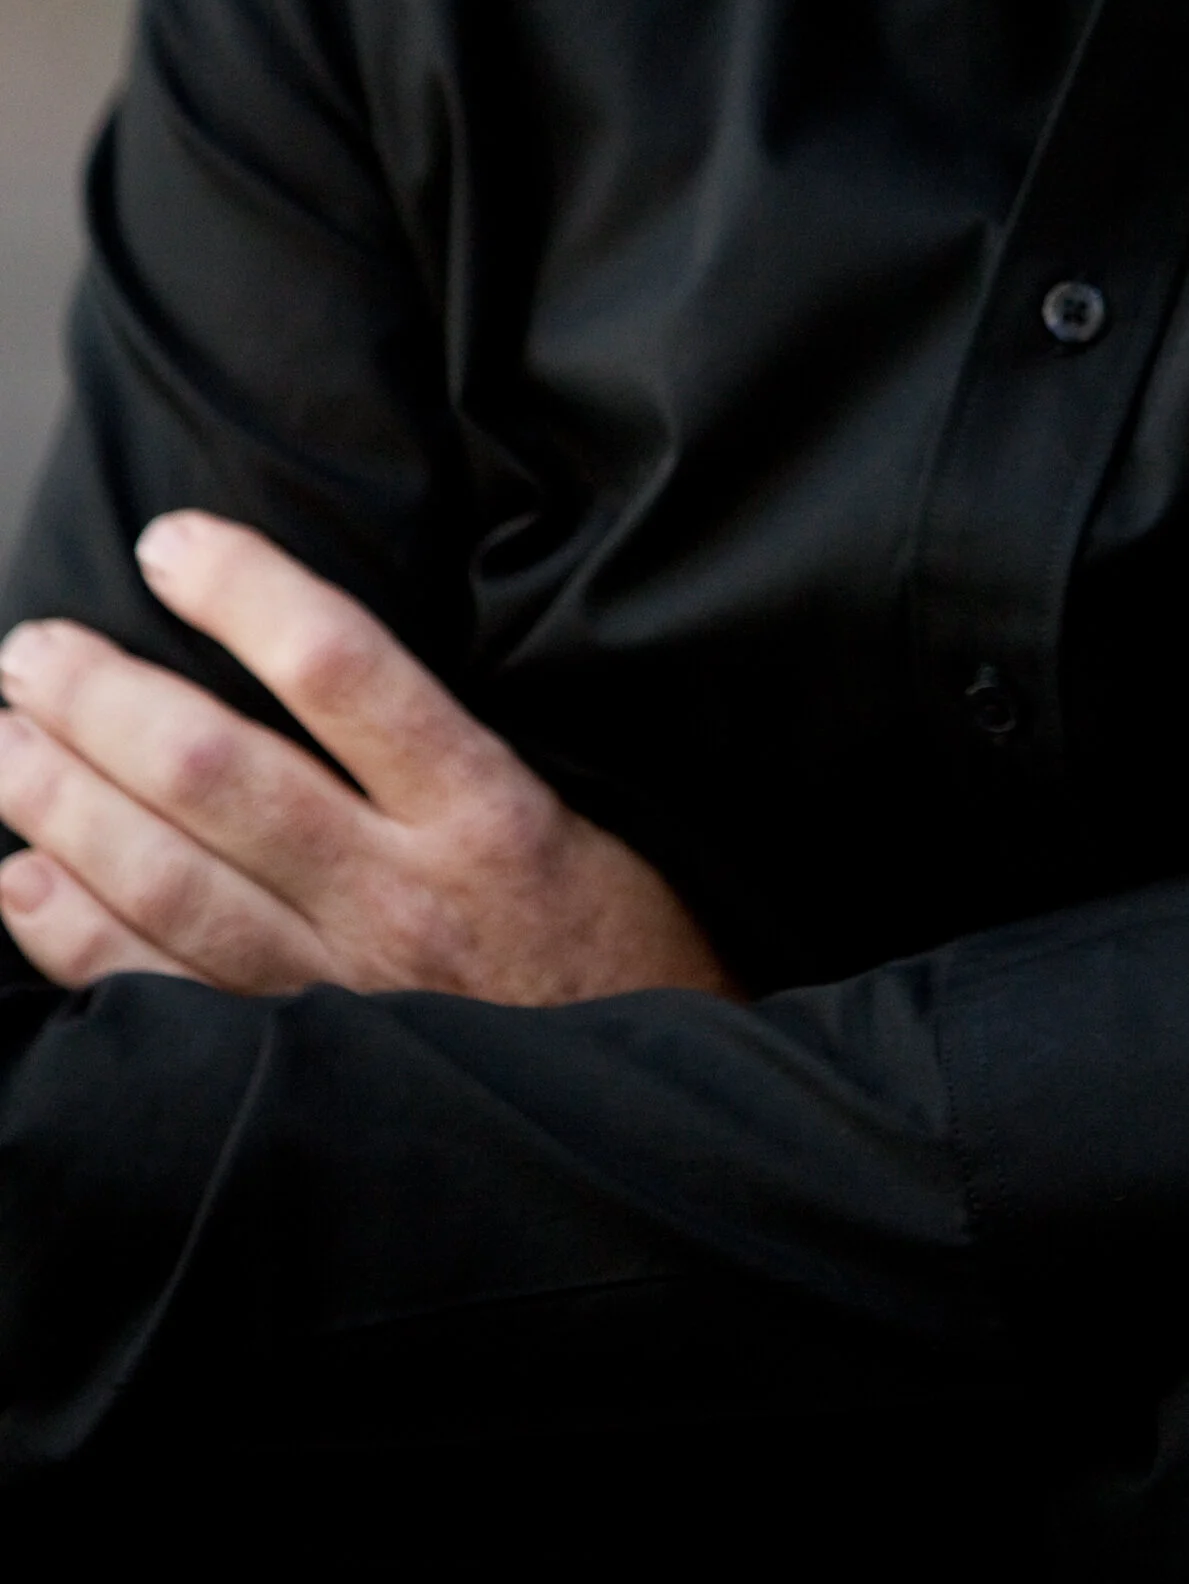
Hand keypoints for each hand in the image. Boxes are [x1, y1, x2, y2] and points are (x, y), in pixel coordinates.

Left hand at [0, 512, 730, 1002]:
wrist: (649, 1120)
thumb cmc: (614, 941)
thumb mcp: (580, 809)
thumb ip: (458, 745)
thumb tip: (324, 650)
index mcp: (485, 811)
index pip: (343, 669)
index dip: (246, 595)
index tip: (169, 543)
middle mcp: (404, 896)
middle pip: (221, 775)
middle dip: (105, 701)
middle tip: (32, 651)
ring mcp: (344, 991)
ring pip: (172, 880)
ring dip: (65, 802)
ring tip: (4, 739)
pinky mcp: (305, 1067)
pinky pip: (163, 996)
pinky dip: (76, 938)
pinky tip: (22, 878)